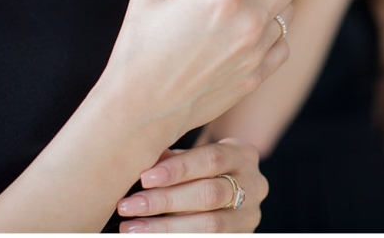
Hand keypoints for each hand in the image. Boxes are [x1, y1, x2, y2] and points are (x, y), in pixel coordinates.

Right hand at [99, 0, 298, 136]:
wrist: (138, 109)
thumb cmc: (138, 49)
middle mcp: (249, 21)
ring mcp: (256, 52)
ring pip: (288, 14)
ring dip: (274, 3)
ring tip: (250, 4)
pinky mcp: (256, 77)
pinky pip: (281, 46)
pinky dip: (271, 36)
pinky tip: (250, 36)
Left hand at [117, 138, 267, 232]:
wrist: (222, 193)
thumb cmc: (198, 169)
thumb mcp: (191, 158)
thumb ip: (172, 159)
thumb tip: (138, 162)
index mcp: (242, 155)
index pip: (212, 159)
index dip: (178, 169)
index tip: (144, 178)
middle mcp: (254, 186)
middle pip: (210, 194)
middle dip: (165, 201)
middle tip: (129, 205)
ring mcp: (250, 216)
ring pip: (210, 226)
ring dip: (165, 228)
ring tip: (131, 227)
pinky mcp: (242, 237)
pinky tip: (148, 236)